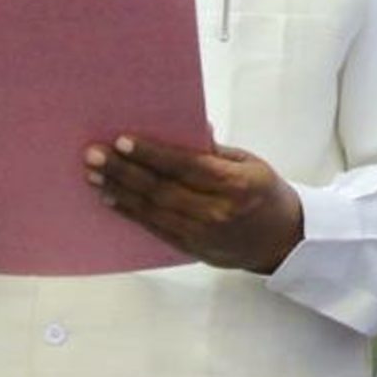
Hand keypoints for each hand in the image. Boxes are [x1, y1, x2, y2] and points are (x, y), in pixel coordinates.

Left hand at [84, 135, 303, 272]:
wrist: (283, 241)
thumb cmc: (266, 193)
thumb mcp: (250, 164)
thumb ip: (215, 151)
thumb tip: (186, 128)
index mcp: (237, 185)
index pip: (187, 166)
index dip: (153, 154)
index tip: (123, 140)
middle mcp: (218, 212)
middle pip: (162, 189)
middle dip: (125, 170)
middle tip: (94, 154)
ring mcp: (203, 234)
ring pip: (153, 210)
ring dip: (119, 191)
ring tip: (93, 174)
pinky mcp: (191, 248)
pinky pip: (154, 228)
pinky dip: (130, 212)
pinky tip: (111, 198)